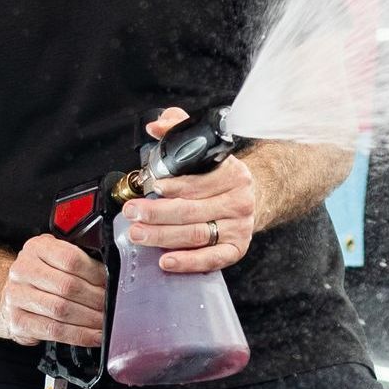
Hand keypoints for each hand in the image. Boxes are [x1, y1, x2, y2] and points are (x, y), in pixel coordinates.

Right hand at [0, 233, 107, 345]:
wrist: (13, 296)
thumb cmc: (42, 277)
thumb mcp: (56, 258)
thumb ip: (80, 261)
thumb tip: (111, 277)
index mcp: (36, 248)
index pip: (71, 259)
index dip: (96, 273)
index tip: (110, 283)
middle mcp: (23, 270)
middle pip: (68, 286)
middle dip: (96, 299)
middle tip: (112, 307)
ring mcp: (17, 296)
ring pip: (62, 310)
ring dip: (89, 319)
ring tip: (105, 322)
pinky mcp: (18, 321)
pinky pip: (54, 331)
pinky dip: (79, 335)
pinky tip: (94, 336)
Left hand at [127, 106, 254, 272]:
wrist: (254, 198)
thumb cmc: (221, 177)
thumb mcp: (204, 149)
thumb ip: (177, 129)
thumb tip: (156, 126)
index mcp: (232, 174)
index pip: (197, 182)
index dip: (170, 186)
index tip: (149, 186)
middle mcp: (238, 201)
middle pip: (191, 210)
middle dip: (157, 213)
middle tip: (133, 212)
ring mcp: (239, 227)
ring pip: (196, 234)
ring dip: (163, 237)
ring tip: (139, 234)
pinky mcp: (237, 248)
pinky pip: (211, 258)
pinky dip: (188, 262)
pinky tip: (166, 261)